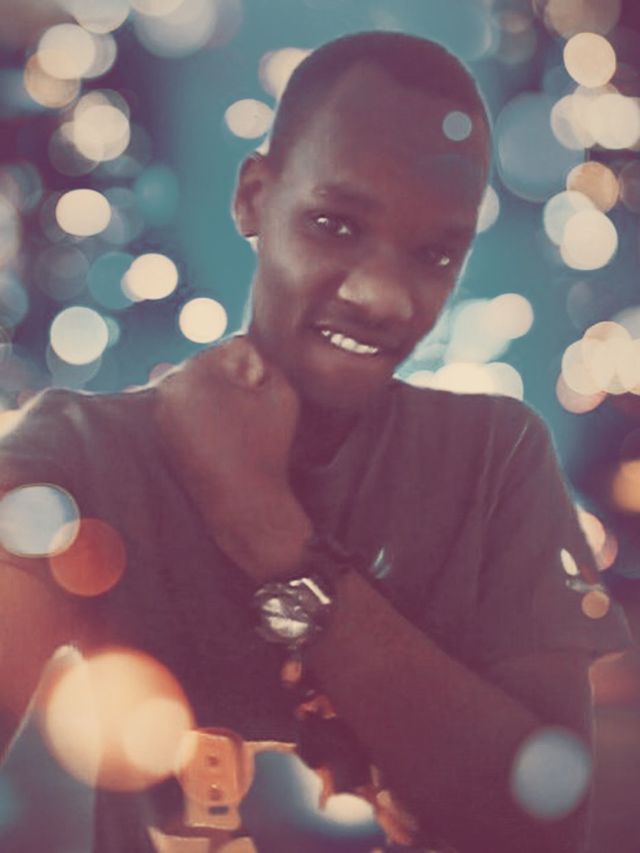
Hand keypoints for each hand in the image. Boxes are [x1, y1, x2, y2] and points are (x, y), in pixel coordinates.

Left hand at [154, 336, 311, 580]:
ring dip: (218, 399)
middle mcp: (170, 385)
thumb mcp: (282, 393)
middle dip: (232, 384)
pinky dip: (205, 417)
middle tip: (245, 420)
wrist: (243, 504)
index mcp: (196, 371)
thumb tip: (245, 357)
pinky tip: (220, 439)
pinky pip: (189, 407)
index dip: (257, 375)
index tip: (257, 405)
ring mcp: (160, 409)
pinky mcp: (160, 432)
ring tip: (232, 431)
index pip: (236, 350)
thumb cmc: (267, 448)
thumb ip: (266, 361)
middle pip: (213, 365)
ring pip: (200, 385)